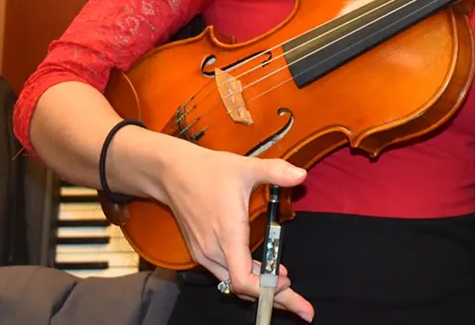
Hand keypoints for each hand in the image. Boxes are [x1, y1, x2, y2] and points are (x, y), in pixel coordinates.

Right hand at [158, 140, 313, 321]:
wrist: (173, 172)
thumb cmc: (208, 170)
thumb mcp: (246, 167)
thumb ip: (275, 171)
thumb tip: (301, 175)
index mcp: (227, 234)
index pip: (244, 280)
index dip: (268, 288)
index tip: (289, 282)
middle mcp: (214, 250)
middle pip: (244, 287)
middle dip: (274, 297)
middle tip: (302, 307)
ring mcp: (205, 252)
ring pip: (234, 282)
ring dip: (259, 286)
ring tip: (284, 285)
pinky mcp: (201, 250)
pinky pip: (225, 272)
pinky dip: (245, 276)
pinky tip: (260, 268)